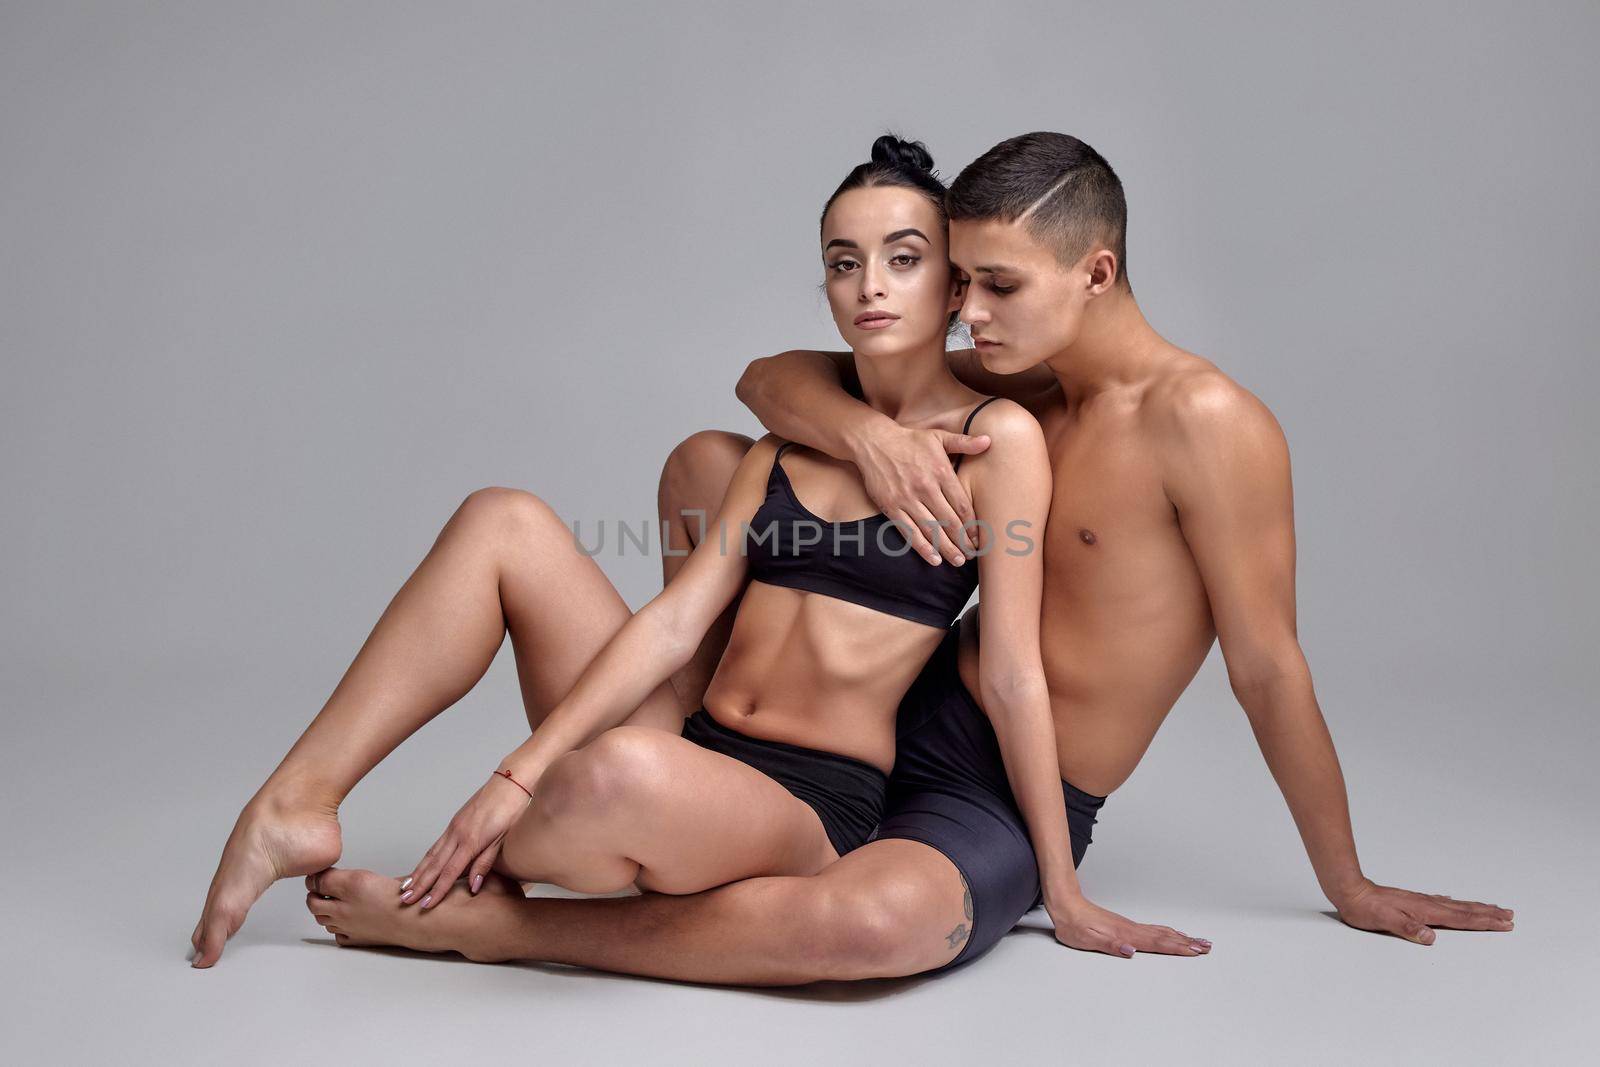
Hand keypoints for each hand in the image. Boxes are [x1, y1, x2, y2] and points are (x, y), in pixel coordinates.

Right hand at [398, 773, 530, 909]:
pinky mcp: (455, 822)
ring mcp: (454, 827)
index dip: (437, 890)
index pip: (450, 872)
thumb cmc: (513, 809)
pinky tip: (421, 866)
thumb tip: (474, 886)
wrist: (511, 781)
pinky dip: (426, 858)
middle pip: (434, 865)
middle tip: (405, 901)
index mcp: (471, 840)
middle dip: (419, 885)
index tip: (425, 905)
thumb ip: (486, 862)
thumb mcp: (504, 838)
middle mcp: (458, 834)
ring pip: (432, 854)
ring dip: (418, 872)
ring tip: (405, 887)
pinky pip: (437, 844)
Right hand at [853, 422, 990, 565]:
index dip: (972, 524)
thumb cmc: (909, 440)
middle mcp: (925, 487)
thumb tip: (988, 441)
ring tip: (958, 560)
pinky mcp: (891, 506)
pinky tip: (933, 559)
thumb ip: (964, 442)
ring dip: (946, 548)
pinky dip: (922, 547)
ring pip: (931, 530)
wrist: (873, 442)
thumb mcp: (938, 436)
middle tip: (972, 555)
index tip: (979, 538)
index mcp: (940, 471)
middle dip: (962, 541)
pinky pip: (909, 531)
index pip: (961, 504)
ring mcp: (907, 498)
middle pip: (949, 521)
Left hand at [1050, 897, 1211, 957]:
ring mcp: (1129, 926)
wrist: (1065, 904)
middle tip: (1207, 947)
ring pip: (1161, 932)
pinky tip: (1171, 933)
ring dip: (1181, 937)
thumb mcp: (1087, 940)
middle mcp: (1131, 929)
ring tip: (1198, 940)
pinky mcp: (1125, 926)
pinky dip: (1167, 932)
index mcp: (1125, 934)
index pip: (1156, 943)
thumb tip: (1131, 951)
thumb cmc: (1074, 925)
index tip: (1196, 951)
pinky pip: (1153, 930)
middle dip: (1187, 943)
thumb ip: (1110, 946)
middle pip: (1164, 936)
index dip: (1177, 948)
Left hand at [1333, 878, 1513, 943]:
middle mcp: (1427, 904)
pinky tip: (1454, 901)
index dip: (1484, 922)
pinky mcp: (1412, 900)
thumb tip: (1430, 937)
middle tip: (1509, 915)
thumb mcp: (1384, 921)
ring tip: (1492, 907)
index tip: (1505, 923)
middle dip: (1488, 914)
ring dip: (1476, 907)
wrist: (1350, 890)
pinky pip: (1441, 902)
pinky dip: (1454, 903)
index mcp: (1425, 911)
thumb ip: (1407, 928)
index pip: (1461, 918)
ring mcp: (1420, 901)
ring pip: (1455, 905)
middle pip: (1465, 909)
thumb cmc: (1365, 908)